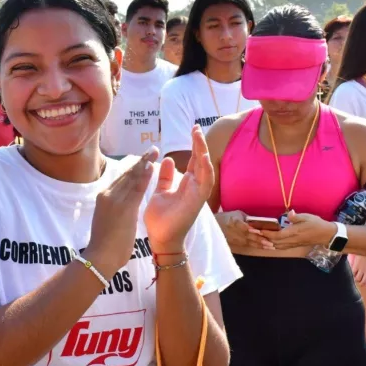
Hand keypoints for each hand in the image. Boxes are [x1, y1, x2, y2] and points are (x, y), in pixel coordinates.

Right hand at [83, 148, 156, 277]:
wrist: (100, 256)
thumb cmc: (103, 245)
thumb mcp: (106, 221)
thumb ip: (114, 210)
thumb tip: (121, 207)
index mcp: (103, 198)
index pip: (120, 179)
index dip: (132, 167)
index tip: (142, 159)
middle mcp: (107, 194)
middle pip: (126, 174)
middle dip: (140, 161)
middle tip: (151, 149)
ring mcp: (115, 200)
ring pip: (132, 177)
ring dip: (144, 163)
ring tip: (154, 152)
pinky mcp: (124, 207)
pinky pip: (137, 187)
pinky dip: (145, 175)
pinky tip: (152, 166)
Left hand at [144, 125, 213, 252]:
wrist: (160, 238)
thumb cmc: (161, 218)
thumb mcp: (160, 191)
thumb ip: (164, 177)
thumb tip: (166, 159)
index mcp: (186, 184)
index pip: (193, 160)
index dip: (194, 145)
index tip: (193, 129)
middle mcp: (194, 186)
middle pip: (200, 161)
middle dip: (200, 144)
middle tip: (197, 127)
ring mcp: (198, 193)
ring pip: (205, 168)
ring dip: (203, 152)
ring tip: (199, 136)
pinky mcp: (198, 201)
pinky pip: (205, 183)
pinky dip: (205, 169)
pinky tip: (202, 156)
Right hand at [216, 210, 273, 249]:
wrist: (214, 225)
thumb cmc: (227, 217)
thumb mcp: (236, 214)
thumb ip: (247, 219)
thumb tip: (258, 223)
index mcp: (233, 221)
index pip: (242, 226)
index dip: (250, 230)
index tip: (260, 232)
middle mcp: (232, 231)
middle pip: (246, 236)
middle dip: (258, 240)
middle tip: (270, 243)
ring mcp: (232, 239)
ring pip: (247, 243)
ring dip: (259, 245)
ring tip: (270, 247)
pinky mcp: (233, 244)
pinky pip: (246, 246)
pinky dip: (255, 246)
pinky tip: (263, 248)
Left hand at [261, 211, 336, 250]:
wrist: (326, 235)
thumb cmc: (317, 224)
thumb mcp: (307, 217)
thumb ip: (297, 217)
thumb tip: (290, 213)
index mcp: (294, 232)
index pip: (277, 235)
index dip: (267, 233)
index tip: (259, 230)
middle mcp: (292, 240)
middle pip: (275, 242)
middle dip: (264, 239)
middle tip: (256, 234)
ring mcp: (294, 244)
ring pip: (278, 246)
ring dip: (268, 243)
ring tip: (261, 238)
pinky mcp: (295, 245)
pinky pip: (282, 247)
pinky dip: (274, 245)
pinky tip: (270, 242)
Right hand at [351, 255, 365, 290]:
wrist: (365, 248)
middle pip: (364, 281)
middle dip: (362, 284)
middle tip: (361, 283)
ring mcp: (361, 269)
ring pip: (357, 278)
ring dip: (357, 279)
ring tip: (356, 278)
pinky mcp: (355, 266)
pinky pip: (353, 273)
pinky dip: (353, 274)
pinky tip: (353, 273)